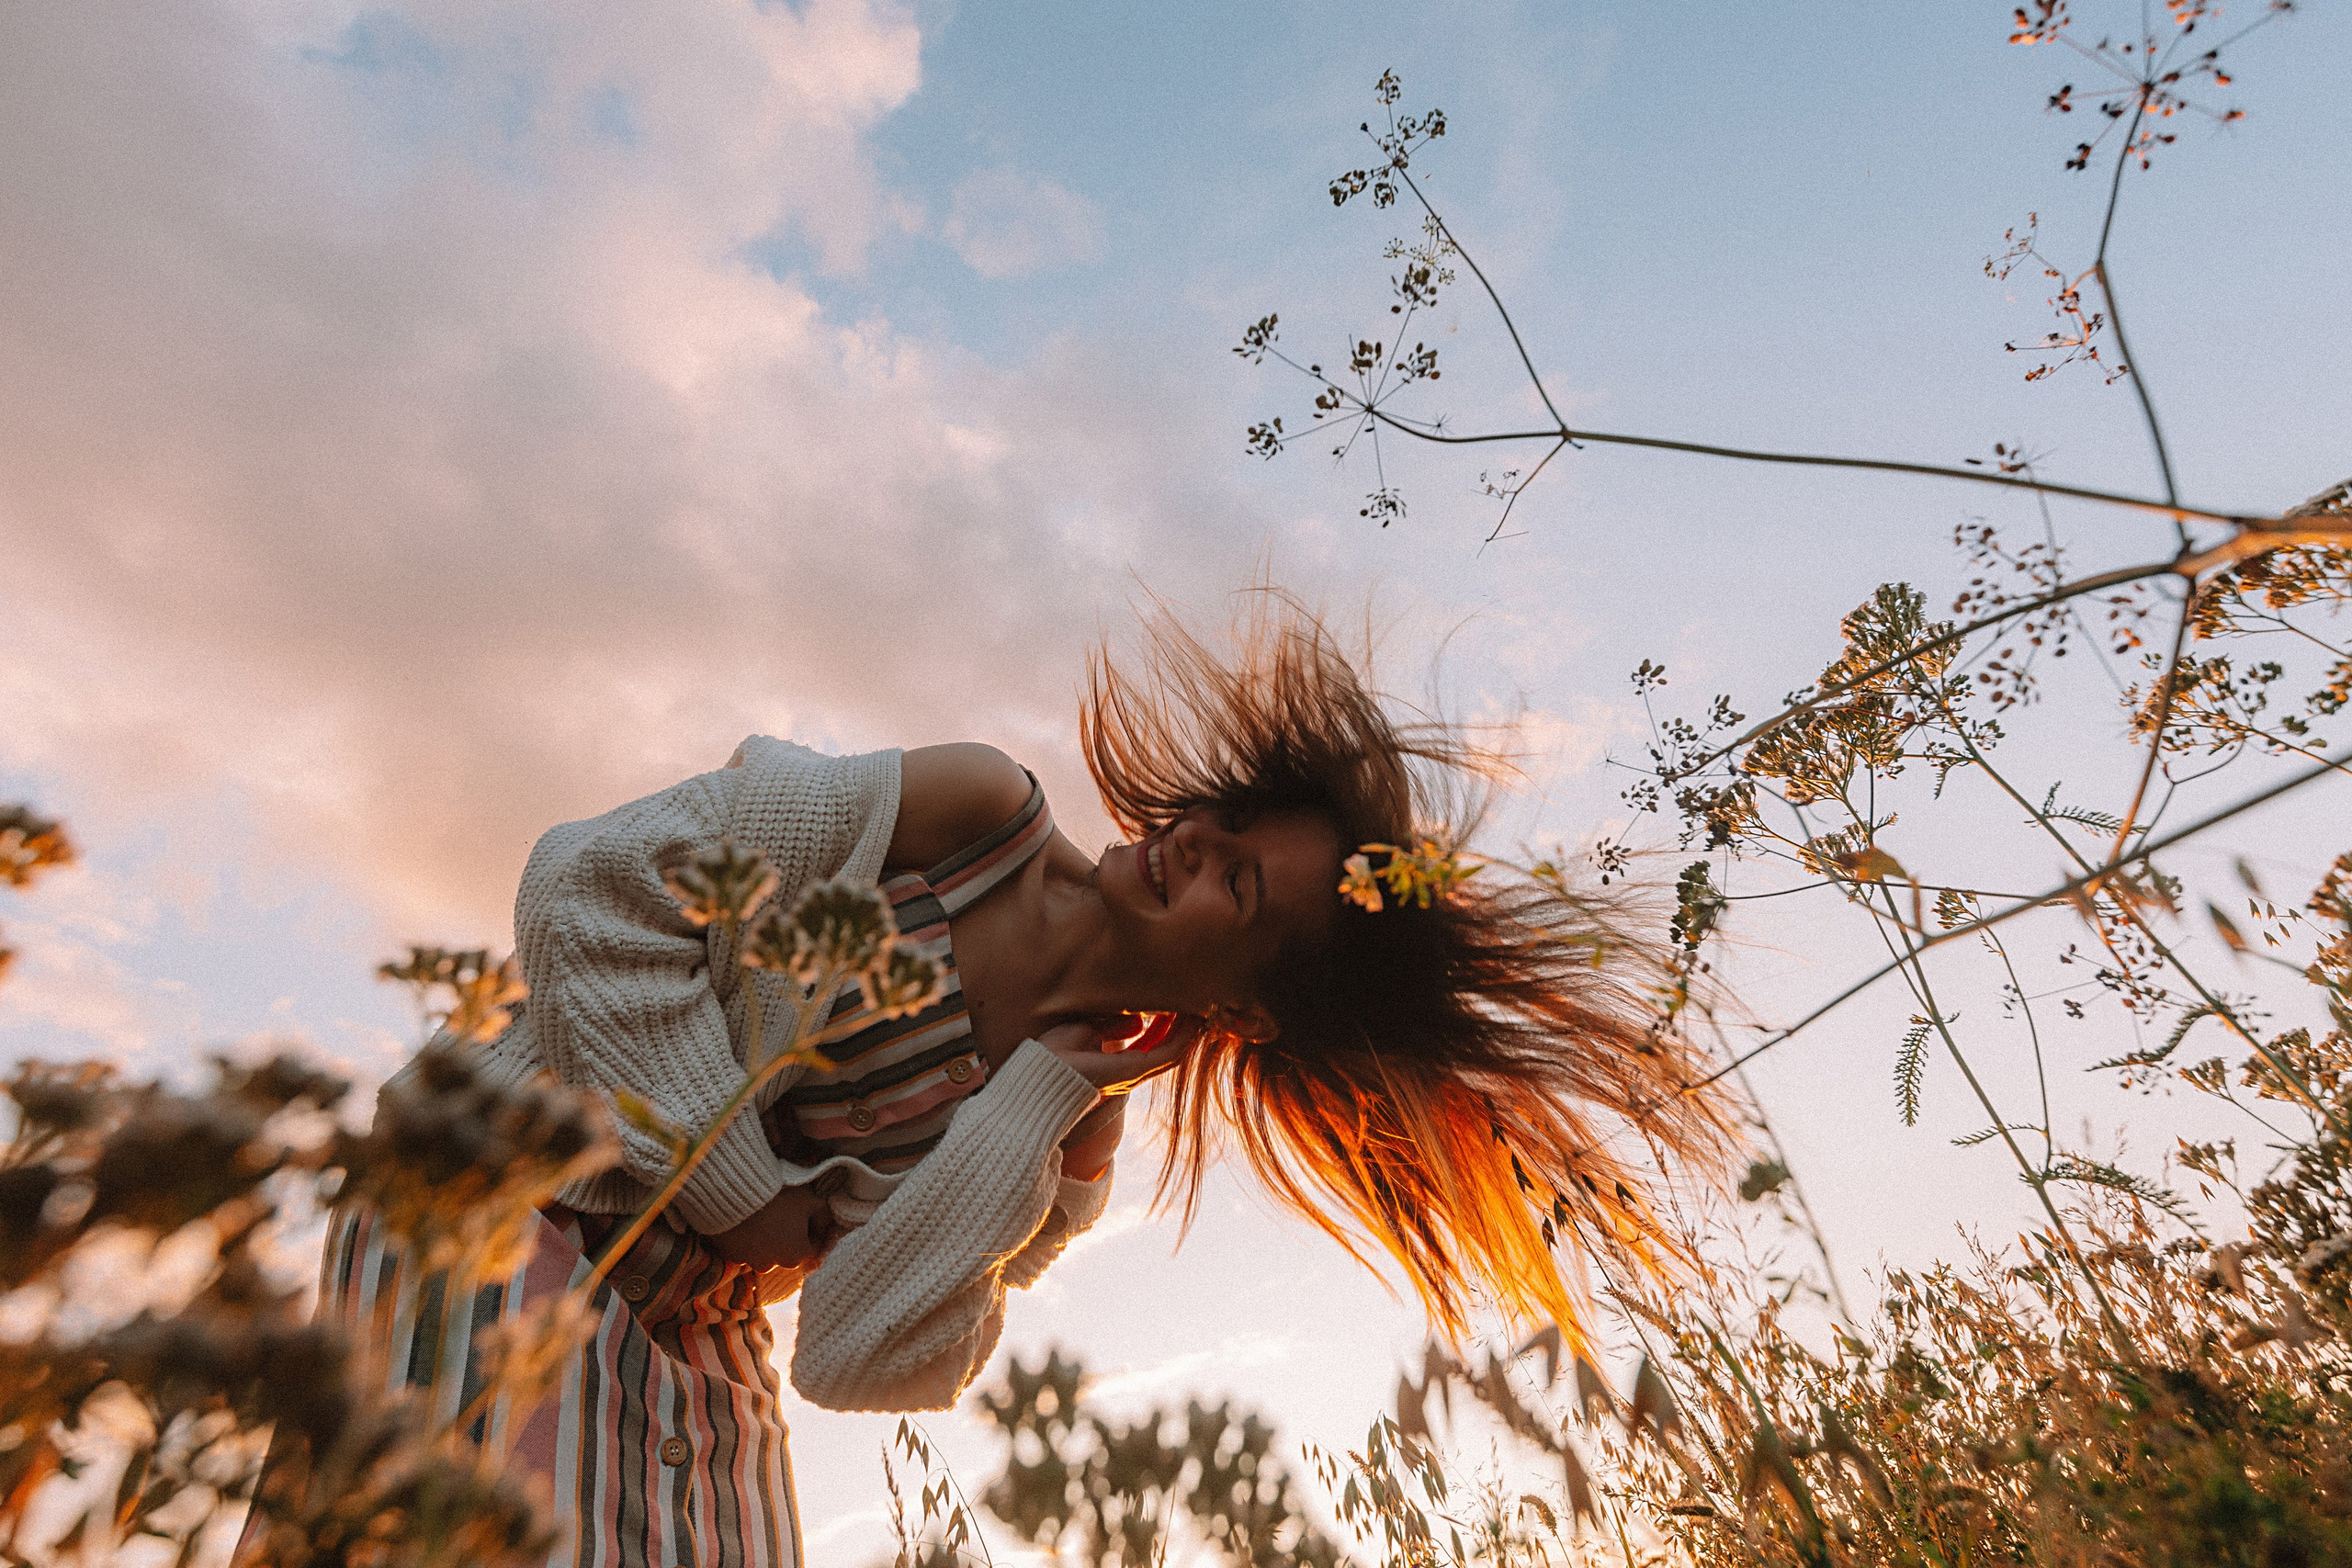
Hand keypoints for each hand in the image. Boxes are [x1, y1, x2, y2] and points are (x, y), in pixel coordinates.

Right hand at [707, 1181, 840, 1272]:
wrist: (736, 1196)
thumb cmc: (778, 1199)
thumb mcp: (809, 1200)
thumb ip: (823, 1214)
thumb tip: (826, 1222)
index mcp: (798, 1255)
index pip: (813, 1245)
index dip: (813, 1227)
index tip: (807, 1213)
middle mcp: (776, 1265)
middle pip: (788, 1251)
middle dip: (790, 1236)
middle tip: (784, 1214)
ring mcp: (751, 1262)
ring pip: (765, 1253)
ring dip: (767, 1240)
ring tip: (764, 1217)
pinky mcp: (732, 1256)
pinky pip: (744, 1250)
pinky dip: (747, 1240)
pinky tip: (747, 1222)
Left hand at [1036, 1016, 1199, 1095]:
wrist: (1043, 1071)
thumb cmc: (1055, 1053)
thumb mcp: (1088, 1029)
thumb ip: (1113, 1026)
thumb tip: (1138, 1021)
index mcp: (1118, 1064)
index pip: (1151, 1044)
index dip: (1164, 1025)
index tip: (1172, 1005)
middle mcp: (1131, 1071)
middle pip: (1167, 1047)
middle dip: (1181, 1025)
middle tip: (1192, 1002)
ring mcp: (1135, 1072)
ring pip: (1174, 1050)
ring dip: (1187, 1029)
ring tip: (1197, 1006)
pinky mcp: (1136, 1069)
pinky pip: (1170, 1052)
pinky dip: (1183, 1035)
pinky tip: (1191, 1018)